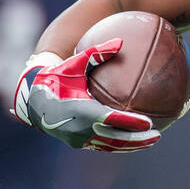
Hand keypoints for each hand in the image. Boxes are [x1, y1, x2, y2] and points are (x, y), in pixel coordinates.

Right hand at [12, 40, 160, 152]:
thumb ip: (97, 53)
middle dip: (137, 139)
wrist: (32, 98)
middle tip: (157, 135)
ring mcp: (78, 138)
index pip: (111, 119)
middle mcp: (80, 128)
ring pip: (110, 146)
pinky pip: (103, 146)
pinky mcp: (78, 143)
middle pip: (115, 138)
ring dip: (131, 146)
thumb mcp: (74, 64)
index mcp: (81, 109)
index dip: (130, 123)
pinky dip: (119, 145)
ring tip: (151, 140)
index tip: (148, 122)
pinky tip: (134, 141)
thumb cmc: (56, 77)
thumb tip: (120, 42)